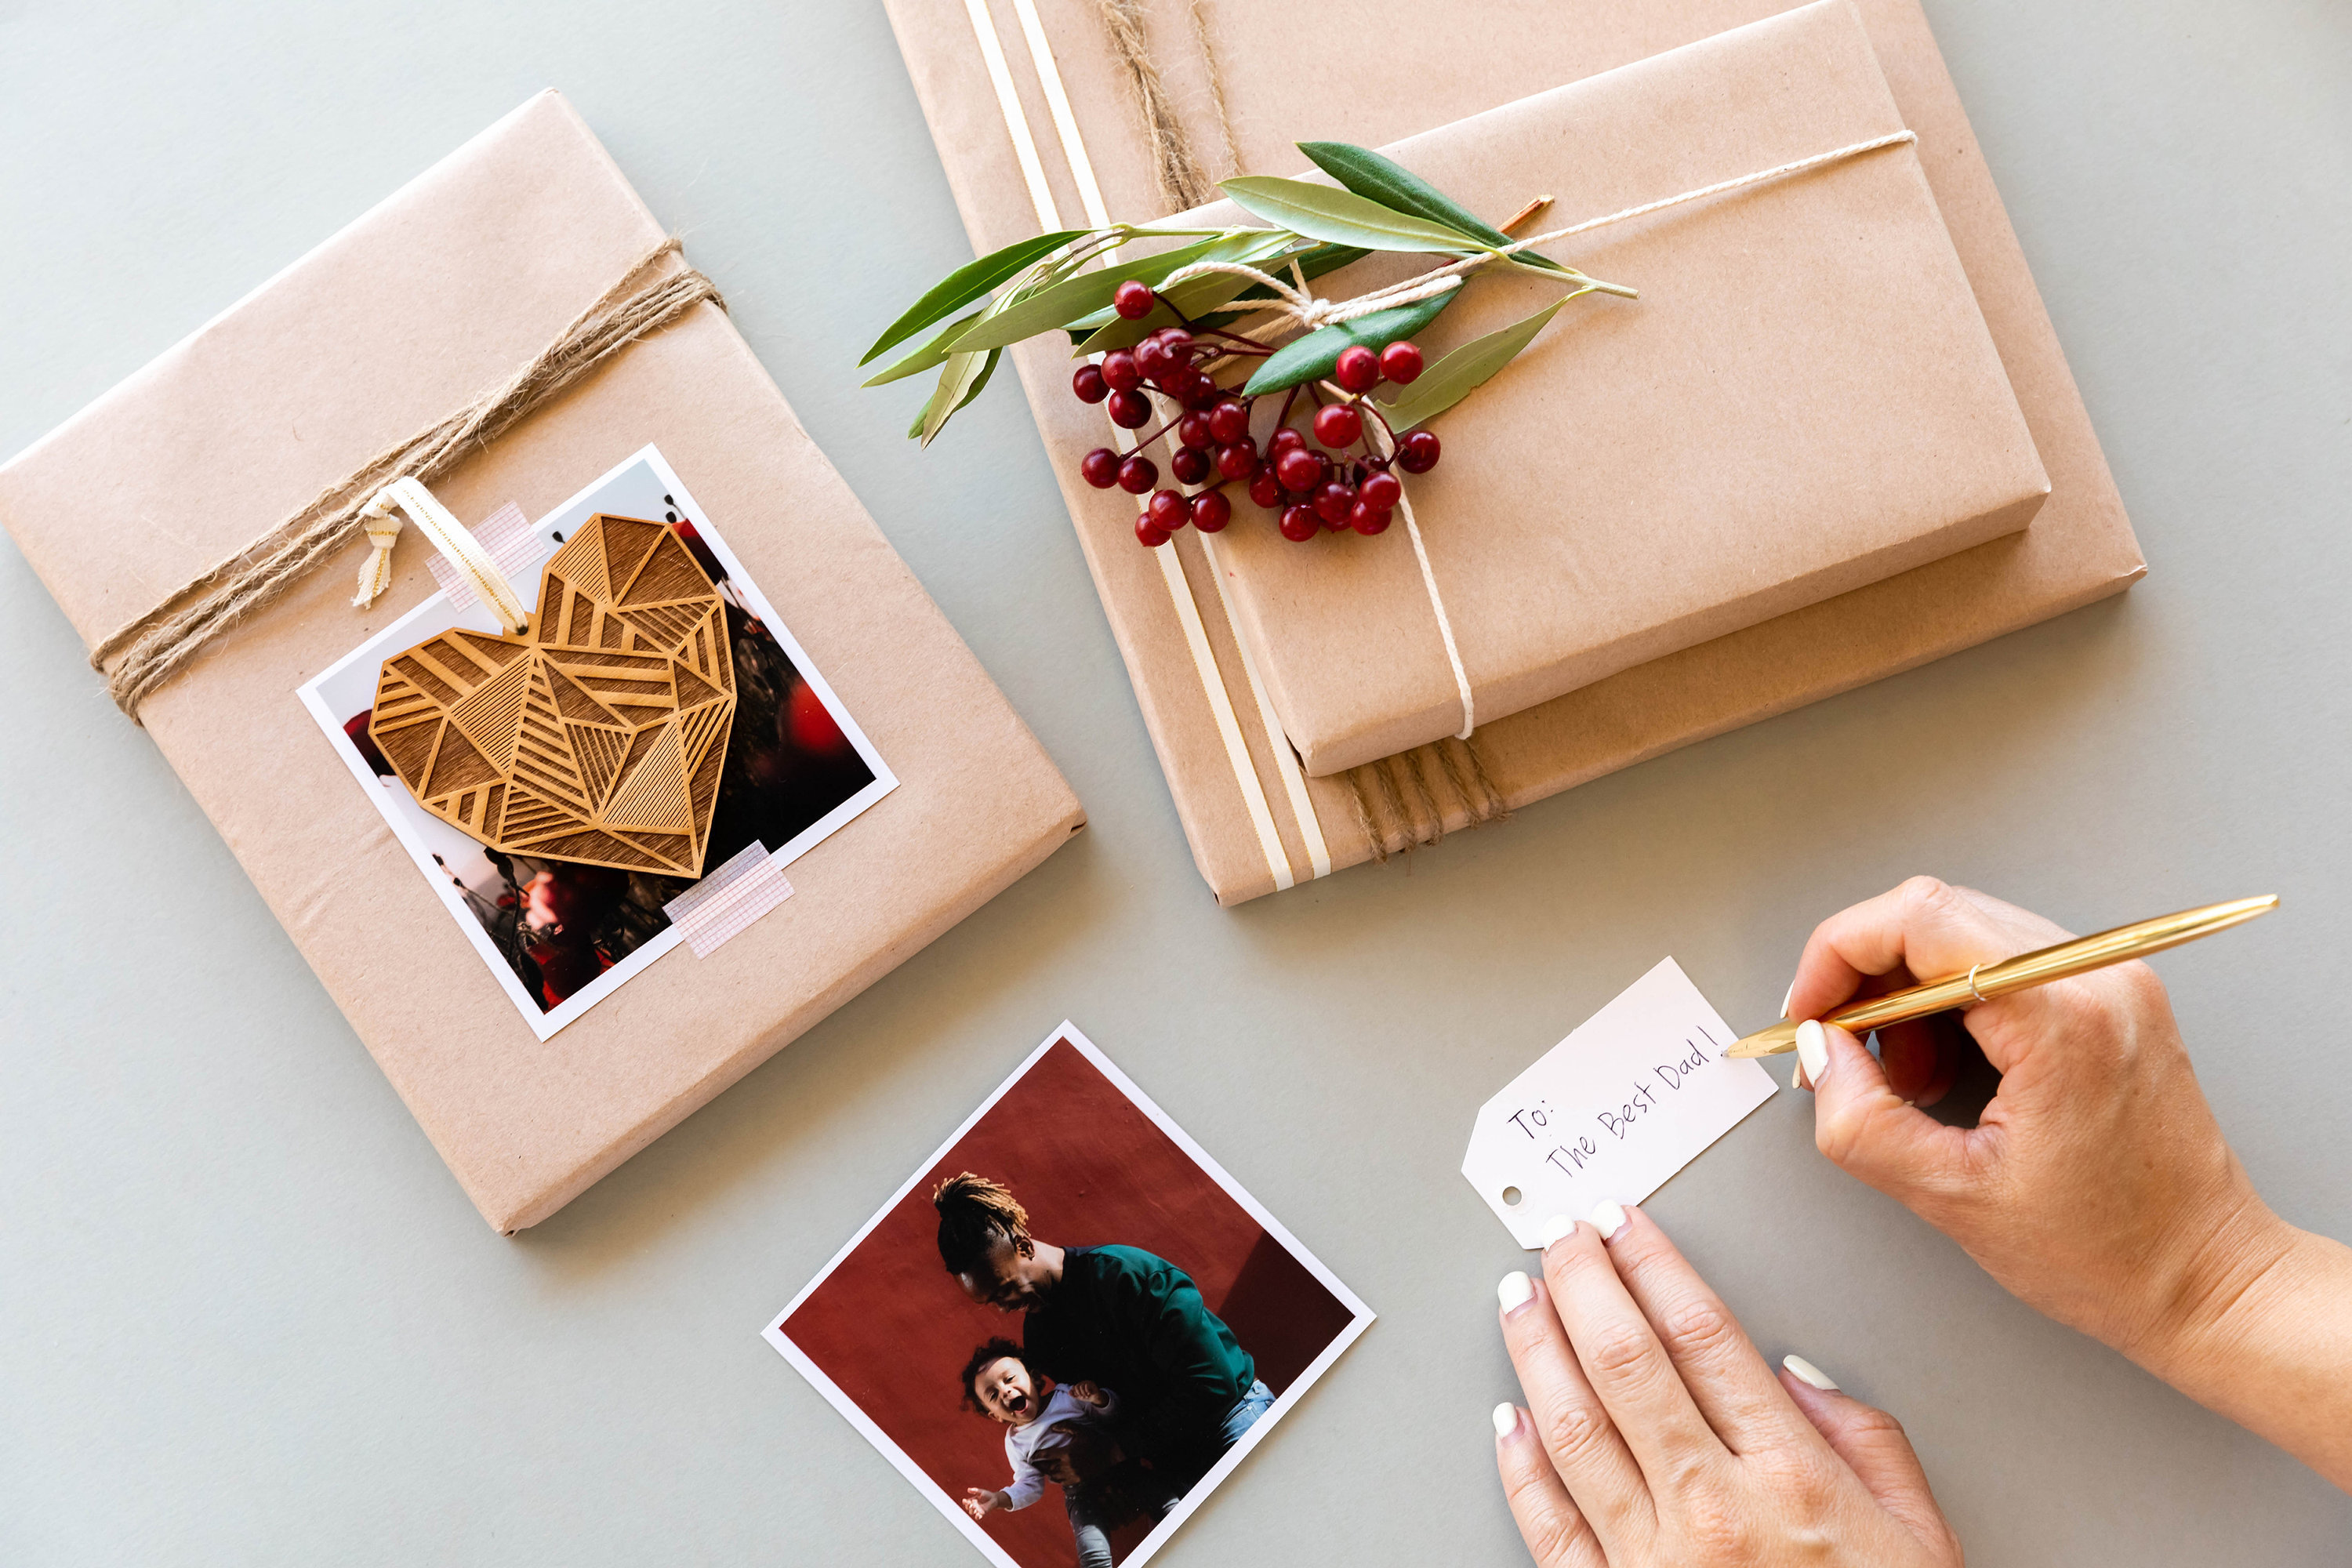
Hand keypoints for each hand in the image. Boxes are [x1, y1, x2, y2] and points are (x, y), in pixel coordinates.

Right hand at [961, 1487, 1004, 1520]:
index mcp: (972, 1500)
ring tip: (974, 1507)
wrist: (995, 1499)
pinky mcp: (982, 1513)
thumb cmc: (987, 1494)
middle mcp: (974, 1506)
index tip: (965, 1500)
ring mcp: (978, 1510)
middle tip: (970, 1503)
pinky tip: (977, 1514)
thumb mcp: (981, 1491)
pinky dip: (977, 1517)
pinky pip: (978, 1517)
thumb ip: (975, 1490)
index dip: (964, 1502)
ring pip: (971, 1512)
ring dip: (971, 1510)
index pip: (966, 1502)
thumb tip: (968, 1489)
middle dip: (967, 1506)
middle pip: (968, 1508)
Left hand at [1035, 1428, 1119, 1485]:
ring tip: (1043, 1469)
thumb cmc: (1097, 1442)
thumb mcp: (1082, 1431)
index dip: (1037, 1455)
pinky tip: (1055, 1476)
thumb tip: (1052, 1428)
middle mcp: (1067, 1466)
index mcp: (1066, 1453)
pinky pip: (1063, 1482)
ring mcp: (1072, 1475)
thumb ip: (1066, 1427)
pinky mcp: (1078, 1481)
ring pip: (1054, 1476)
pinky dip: (1057, 1479)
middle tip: (1034, 1463)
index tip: (1032, 1455)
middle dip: (1039, 1466)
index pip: (1046, 1455)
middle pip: (1047, 1468)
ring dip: (1047, 1473)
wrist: (1112, 1458)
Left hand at [1068, 1379, 1105, 1406]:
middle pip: (1077, 1386)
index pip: (1074, 1387)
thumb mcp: (1079, 1397)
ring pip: (1081, 1386)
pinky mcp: (1091, 1383)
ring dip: (1083, 1393)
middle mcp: (1083, 1382)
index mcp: (1079, 1385)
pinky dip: (1087, 1391)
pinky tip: (1089, 1393)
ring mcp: (1087, 1382)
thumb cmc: (1087, 1397)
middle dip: (1079, 1393)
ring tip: (1086, 1396)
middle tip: (1083, 1397)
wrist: (1095, 1398)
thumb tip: (1068, 1392)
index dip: (1075, 1392)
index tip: (1078, 1396)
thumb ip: (1074, 1395)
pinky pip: (1086, 1385)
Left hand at [1495, 1203, 1958, 1565]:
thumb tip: (1787, 1365)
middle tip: (1560, 1235)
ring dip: (1537, 1350)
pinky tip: (1508, 1417)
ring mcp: (1655, 1559)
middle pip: (1625, 1360)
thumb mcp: (1919, 1532)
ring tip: (1519, 1295)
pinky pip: (1550, 1524)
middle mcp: (1714, 1509)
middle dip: (1582, 1281)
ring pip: (1573, 1426)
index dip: (1652, 1261)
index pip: (1701, 1332)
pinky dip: (1520, 1465)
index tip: (1624, 1221)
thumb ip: (1863, 1435)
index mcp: (1792, 1475)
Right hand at [1782, 877, 2278, 1360]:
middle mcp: (2095, 977)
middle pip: (1935, 915)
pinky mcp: (2113, 995)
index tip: (1808, 1012)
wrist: (2209, 1278)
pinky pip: (2004, 962)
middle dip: (1866, 980)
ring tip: (1904, 1080)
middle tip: (1838, 1051)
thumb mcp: (1952, 1199)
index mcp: (2061, 1018)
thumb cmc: (2111, 1253)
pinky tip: (1946, 1069)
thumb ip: (1860, 1120)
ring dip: (1907, 996)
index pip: (1918, 920)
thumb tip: (1816, 1052)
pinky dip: (1951, 1004)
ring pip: (1964, 935)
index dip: (1837, 955)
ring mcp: (2111, 979)